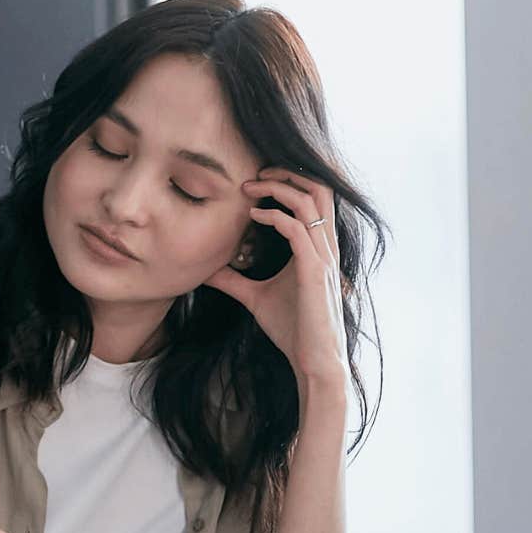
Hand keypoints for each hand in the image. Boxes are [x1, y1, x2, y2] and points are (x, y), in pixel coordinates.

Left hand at [204, 168, 348, 390]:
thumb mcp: (255, 298)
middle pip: (320, 188)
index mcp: (317, 247)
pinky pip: (297, 230)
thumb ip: (234, 281)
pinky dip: (275, 216)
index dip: (290, 180)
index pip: (315, 197)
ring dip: (278, 188)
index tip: (256, 179)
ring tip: (250, 187)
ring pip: (311, 202)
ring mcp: (322, 257)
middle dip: (288, 173)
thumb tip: (206, 271)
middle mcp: (325, 246)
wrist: (313, 360)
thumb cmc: (292, 329)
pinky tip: (253, 217)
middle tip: (255, 172)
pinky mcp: (314, 271)